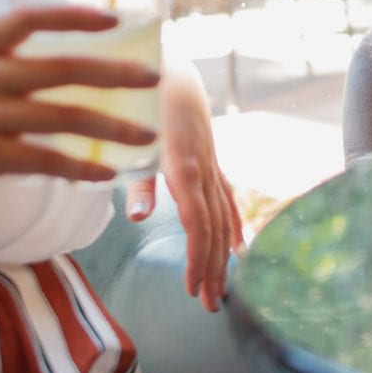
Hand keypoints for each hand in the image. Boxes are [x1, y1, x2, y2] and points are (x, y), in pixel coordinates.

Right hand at [0, 6, 159, 231]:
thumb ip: (21, 70)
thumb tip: (94, 64)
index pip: (30, 18)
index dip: (73, 15)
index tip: (115, 18)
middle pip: (61, 68)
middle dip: (115, 73)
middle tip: (154, 79)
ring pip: (62, 117)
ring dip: (112, 128)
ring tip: (147, 137)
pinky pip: (45, 159)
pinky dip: (82, 168)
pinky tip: (108, 174)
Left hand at [124, 59, 243, 309]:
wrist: (169, 66)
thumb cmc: (142, 101)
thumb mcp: (131, 139)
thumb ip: (136, 181)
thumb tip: (135, 219)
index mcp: (183, 166)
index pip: (197, 224)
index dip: (198, 259)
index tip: (194, 289)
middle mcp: (204, 169)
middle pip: (214, 228)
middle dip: (214, 269)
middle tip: (211, 306)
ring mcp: (212, 165)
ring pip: (224, 217)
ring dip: (224, 256)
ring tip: (222, 290)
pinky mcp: (213, 160)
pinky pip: (228, 199)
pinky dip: (234, 225)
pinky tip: (240, 249)